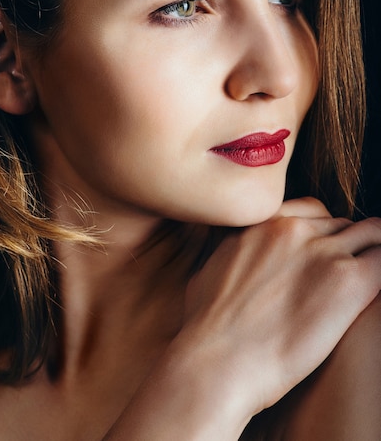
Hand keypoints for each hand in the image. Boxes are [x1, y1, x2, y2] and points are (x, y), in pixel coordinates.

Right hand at [180, 199, 380, 420]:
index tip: (323, 250)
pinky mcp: (348, 281)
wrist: (217, 359)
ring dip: (371, 252)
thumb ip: (231, 251)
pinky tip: (374, 290)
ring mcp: (323, 251)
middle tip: (343, 273)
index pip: (311, 208)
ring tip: (367, 277)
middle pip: (341, 223)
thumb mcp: (207, 269)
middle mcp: (294, 228)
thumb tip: (236, 255)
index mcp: (262, 223)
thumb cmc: (205, 326)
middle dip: (346, 243)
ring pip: (371, 233)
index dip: (322, 230)